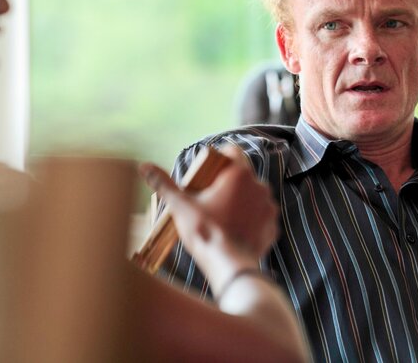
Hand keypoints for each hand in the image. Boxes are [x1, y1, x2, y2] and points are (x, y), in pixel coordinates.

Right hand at [138, 146, 278, 285]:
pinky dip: (251, 221)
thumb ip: (164, 184)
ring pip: (253, 195)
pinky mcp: (272, 226)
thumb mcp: (181, 206)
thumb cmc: (205, 233)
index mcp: (240, 174)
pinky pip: (261, 217)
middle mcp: (260, 186)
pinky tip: (235, 230)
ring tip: (222, 216)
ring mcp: (269, 207)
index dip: (220, 158)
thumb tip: (144, 167)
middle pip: (242, 175)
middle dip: (228, 183)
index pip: (233, 151)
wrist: (229, 266)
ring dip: (241, 201)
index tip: (208, 172)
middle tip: (210, 198)